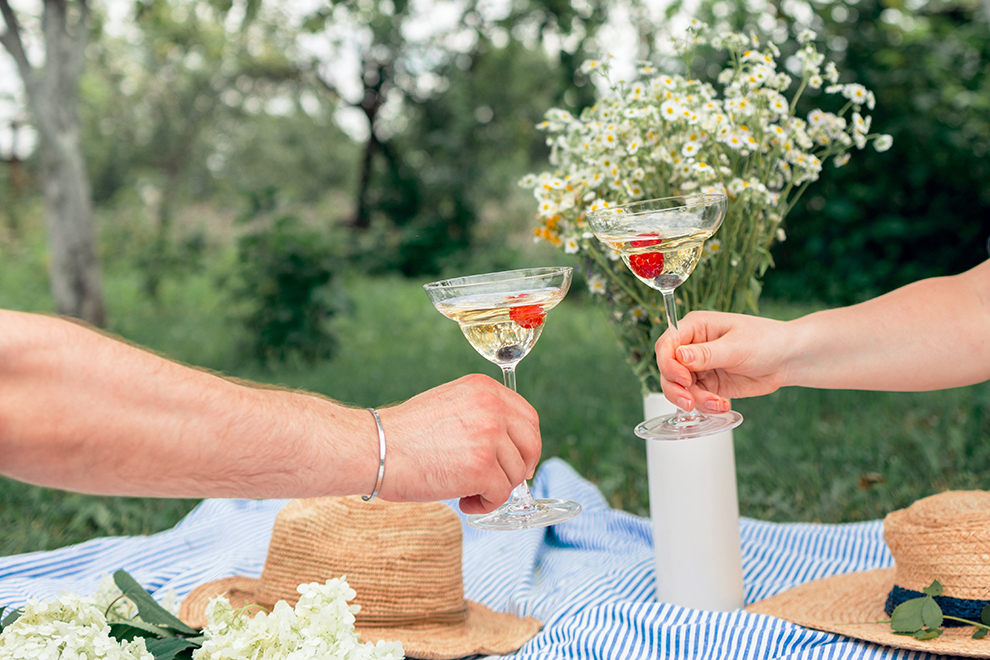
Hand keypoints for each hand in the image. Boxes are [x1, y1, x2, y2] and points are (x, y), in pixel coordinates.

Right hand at [375, 374, 541, 514]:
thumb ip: (480, 416)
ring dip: (495, 489)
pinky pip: (501, 494)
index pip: (528, 417)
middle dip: (520, 469)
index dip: (526, 444)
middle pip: (531, 444)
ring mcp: (489, 436)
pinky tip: (463, 501)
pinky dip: (485, 504)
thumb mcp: (448, 405)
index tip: (517, 461)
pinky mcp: (483, 467)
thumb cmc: (402, 435)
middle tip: (499, 484)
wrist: (374, 449)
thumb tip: (509, 445)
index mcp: (484, 388)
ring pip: (516, 473)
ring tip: (466, 491)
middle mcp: (492, 407)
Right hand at [657, 311, 790, 411]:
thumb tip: (679, 356)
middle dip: (676, 389)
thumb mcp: (737, 346)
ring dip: (694, 400)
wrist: (788, 359)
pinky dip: (705, 406)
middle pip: (667, 370)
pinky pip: (696, 398)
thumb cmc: (766, 341)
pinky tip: (723, 405)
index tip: (684, 379)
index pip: (666, 345)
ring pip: (679, 388)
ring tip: (717, 405)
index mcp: (695, 327)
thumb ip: (706, 353)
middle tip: (690, 403)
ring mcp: (699, 367)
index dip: (668, 364)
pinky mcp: (708, 384)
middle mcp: (692, 347)